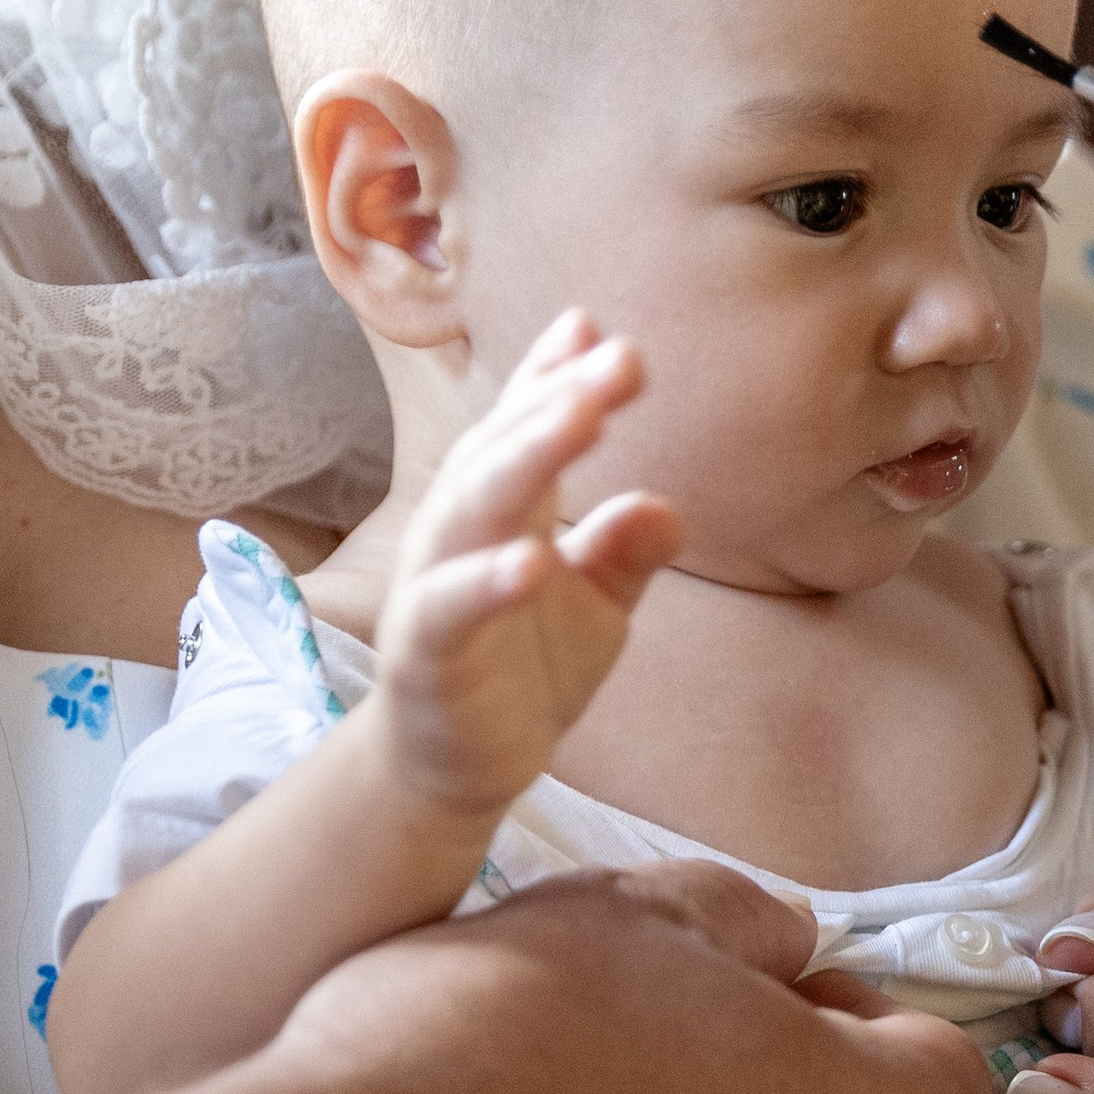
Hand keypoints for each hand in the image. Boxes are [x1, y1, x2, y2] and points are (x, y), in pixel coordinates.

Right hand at [371, 309, 678, 819]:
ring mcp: (437, 587)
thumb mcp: (598, 605)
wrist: (459, 765)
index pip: (526, 425)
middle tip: (619, 355)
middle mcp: (462, 532)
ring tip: (580, 416)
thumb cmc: (526, 666)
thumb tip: (666, 503)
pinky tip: (532, 560)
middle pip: (505, 450)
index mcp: (505, 508)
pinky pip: (450, 610)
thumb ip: (628, 550)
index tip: (602, 328)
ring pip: (472, 508)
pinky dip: (487, 582)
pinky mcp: (428, 654)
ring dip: (525, 459)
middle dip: (558, 399)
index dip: (556, 375)